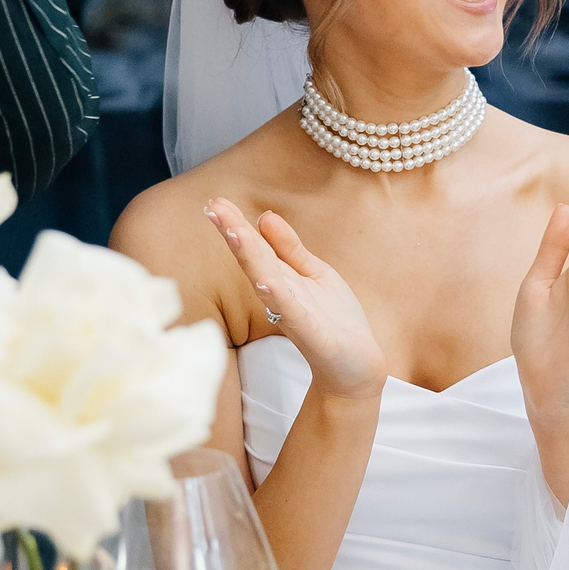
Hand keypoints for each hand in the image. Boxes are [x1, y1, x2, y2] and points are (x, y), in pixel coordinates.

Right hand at [204, 199, 385, 401]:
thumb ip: (289, 248)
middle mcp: (281, 295)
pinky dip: (279, 297)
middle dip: (234, 233)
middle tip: (212, 207)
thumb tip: (265, 216)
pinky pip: (292, 312)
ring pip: (268, 281)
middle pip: (255, 259)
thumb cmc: (334, 321)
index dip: (236, 224)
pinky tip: (266, 281)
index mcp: (281, 279)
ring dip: (250, 258)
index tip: (214, 202)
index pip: (255, 247)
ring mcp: (294, 314)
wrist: (356, 367)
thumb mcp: (314, 274)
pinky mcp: (311, 333)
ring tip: (235, 233)